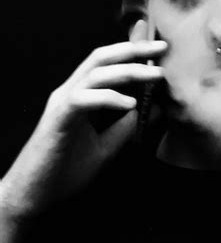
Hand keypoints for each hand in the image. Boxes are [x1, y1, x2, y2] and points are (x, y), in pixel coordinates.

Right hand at [0, 39, 166, 216]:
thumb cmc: (66, 170)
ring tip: (156, 74)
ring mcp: (62, 103)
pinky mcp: (58, 119)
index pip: (107, 64)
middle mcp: (70, 93)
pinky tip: (130, 104)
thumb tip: (152, 109)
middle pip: (102, 58)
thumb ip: (125, 128)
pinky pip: (83, 99)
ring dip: (129, 71)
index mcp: (81, 96)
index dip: (133, 53)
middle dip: (134, 50)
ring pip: (95, 73)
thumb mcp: (105, 147)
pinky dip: (109, 98)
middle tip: (162, 47)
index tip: (160, 50)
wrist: (36, 195)